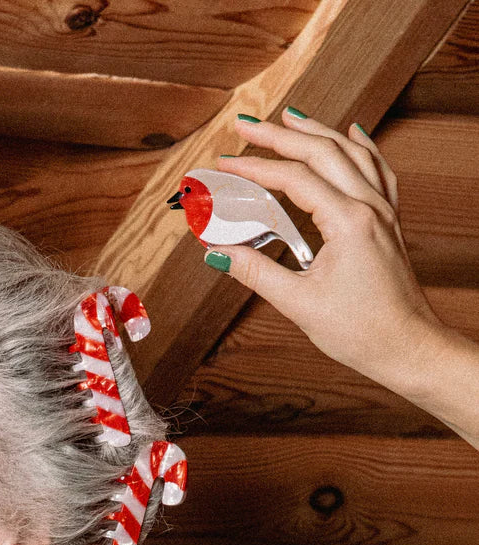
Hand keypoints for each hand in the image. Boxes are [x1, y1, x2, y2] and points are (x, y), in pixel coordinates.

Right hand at [207, 112, 446, 399]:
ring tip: (289, 118)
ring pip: (351, 153)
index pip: (294, 180)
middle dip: (280, 135)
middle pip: (322, 152)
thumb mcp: (298, 303)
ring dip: (317, 132)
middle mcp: (369, 208)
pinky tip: (353, 134)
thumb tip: (216, 253)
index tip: (224, 164)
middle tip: (246, 125)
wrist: (406, 347)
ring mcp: (383, 212)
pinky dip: (361, 147)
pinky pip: (377, 170)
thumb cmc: (361, 330)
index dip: (254, 169)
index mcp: (347, 222)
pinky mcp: (388, 223)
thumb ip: (255, 272)